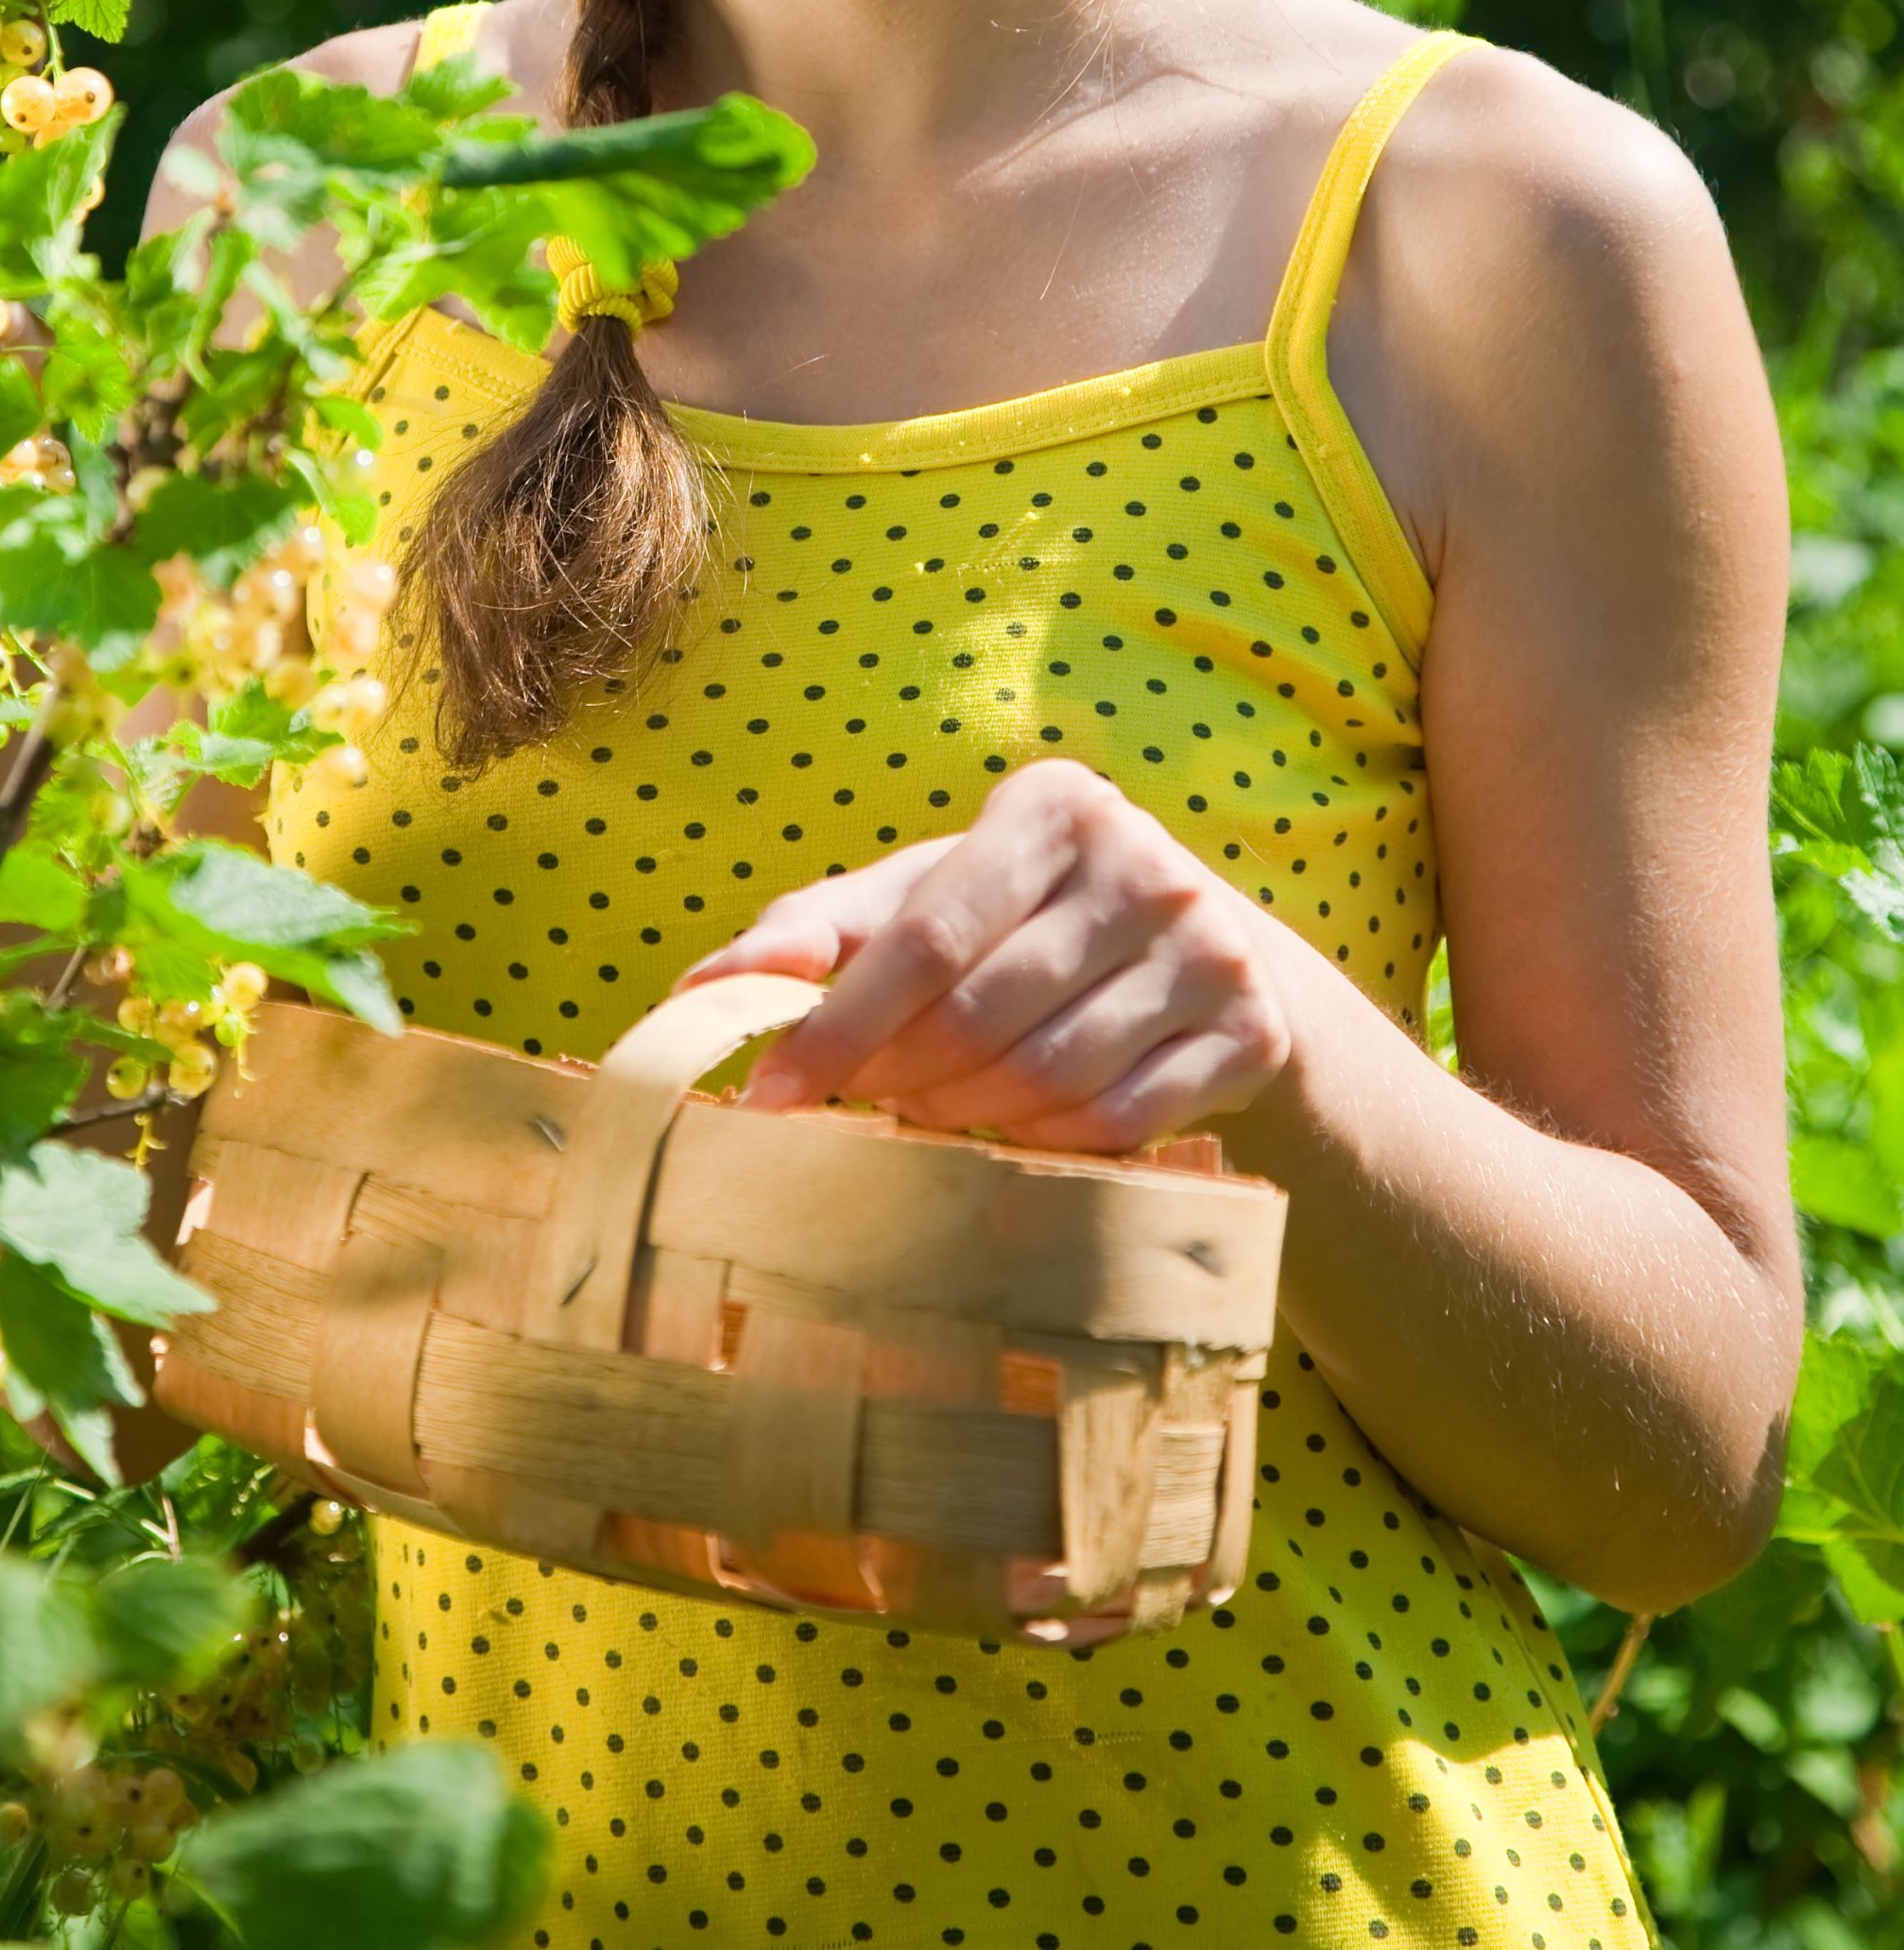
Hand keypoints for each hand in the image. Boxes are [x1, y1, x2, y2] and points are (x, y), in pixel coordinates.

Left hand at [677, 758, 1293, 1153]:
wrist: (1203, 954)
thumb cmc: (1025, 921)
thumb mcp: (930, 897)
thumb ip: (819, 931)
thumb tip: (698, 991)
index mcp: (1055, 807)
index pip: (925, 937)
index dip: (838, 1025)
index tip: (765, 1094)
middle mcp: (1143, 864)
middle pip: (980, 1016)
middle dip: (901, 1077)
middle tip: (868, 1103)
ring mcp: (1211, 948)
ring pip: (1046, 1077)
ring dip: (969, 1116)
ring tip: (938, 1110)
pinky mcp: (1252, 1031)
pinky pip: (1118, 1122)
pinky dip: (1048, 1141)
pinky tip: (1021, 1127)